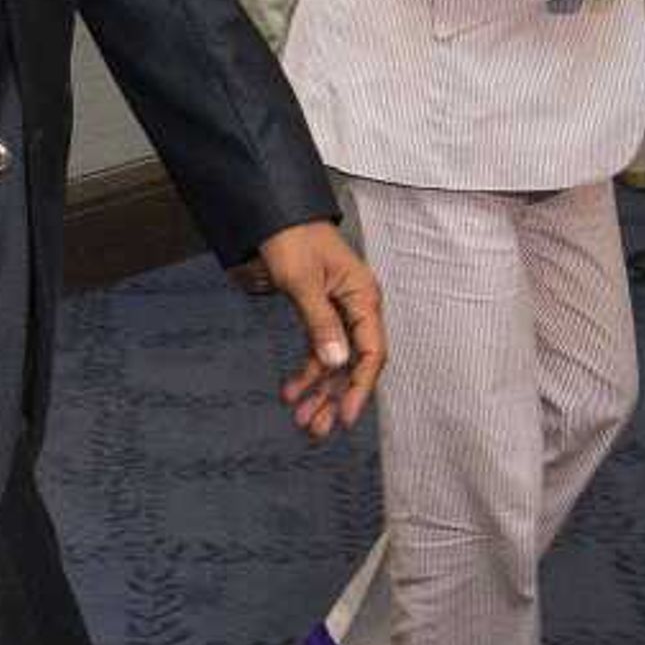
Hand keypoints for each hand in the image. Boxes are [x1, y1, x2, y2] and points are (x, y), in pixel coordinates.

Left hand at [229, 220, 382, 437]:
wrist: (273, 214)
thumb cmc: (291, 238)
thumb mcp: (302, 280)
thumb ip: (320, 321)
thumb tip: (336, 361)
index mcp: (363, 297)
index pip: (372, 352)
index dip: (361, 387)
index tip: (346, 416)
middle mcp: (357, 308)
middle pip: (355, 364)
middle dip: (336, 399)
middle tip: (316, 429)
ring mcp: (340, 313)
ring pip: (336, 363)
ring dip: (320, 393)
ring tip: (302, 421)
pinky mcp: (321, 315)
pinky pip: (319, 351)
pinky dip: (306, 374)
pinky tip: (291, 393)